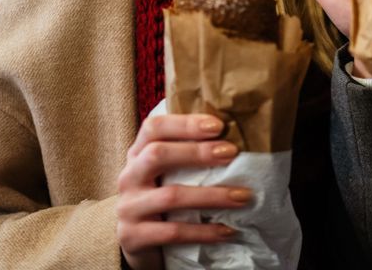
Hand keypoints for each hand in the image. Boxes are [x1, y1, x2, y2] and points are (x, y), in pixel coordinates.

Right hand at [116, 113, 249, 269]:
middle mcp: (129, 177)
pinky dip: (204, 232)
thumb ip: (186, 159)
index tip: (218, 126)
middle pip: (157, 154)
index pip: (153, 128)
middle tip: (232, 153)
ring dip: (211, 196)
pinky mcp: (133, 237)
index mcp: (137, 155)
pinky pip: (173, 232)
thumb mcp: (165, 176)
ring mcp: (128, 208)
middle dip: (197, 152)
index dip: (184, 124)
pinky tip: (227, 230)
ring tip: (242, 197)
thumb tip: (234, 146)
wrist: (134, 247)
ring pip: (170, 196)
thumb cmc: (160, 203)